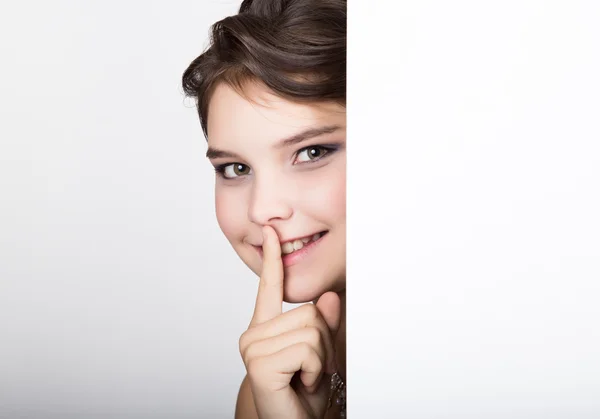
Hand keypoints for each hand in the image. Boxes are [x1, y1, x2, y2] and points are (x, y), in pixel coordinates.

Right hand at [238, 225, 340, 418]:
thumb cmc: (303, 393)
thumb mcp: (320, 354)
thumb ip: (324, 324)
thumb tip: (330, 298)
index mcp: (265, 328)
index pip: (269, 287)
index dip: (271, 259)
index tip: (271, 233)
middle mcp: (253, 334)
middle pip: (309, 311)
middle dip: (323, 342)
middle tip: (311, 368)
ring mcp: (253, 347)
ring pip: (311, 328)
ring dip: (320, 358)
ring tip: (305, 377)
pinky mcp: (259, 362)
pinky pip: (307, 348)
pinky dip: (315, 368)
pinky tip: (300, 383)